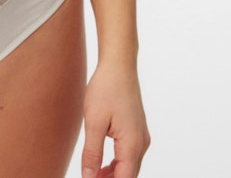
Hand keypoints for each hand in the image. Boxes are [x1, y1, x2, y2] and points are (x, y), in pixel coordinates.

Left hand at [81, 62, 149, 176]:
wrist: (118, 64)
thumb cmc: (106, 88)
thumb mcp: (94, 121)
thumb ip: (92, 153)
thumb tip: (89, 177)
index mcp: (132, 144)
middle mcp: (141, 143)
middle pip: (128, 175)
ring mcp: (141, 136)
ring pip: (129, 167)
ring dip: (112, 175)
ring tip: (92, 175)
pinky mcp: (137, 130)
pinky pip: (129, 155)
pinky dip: (117, 164)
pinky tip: (101, 164)